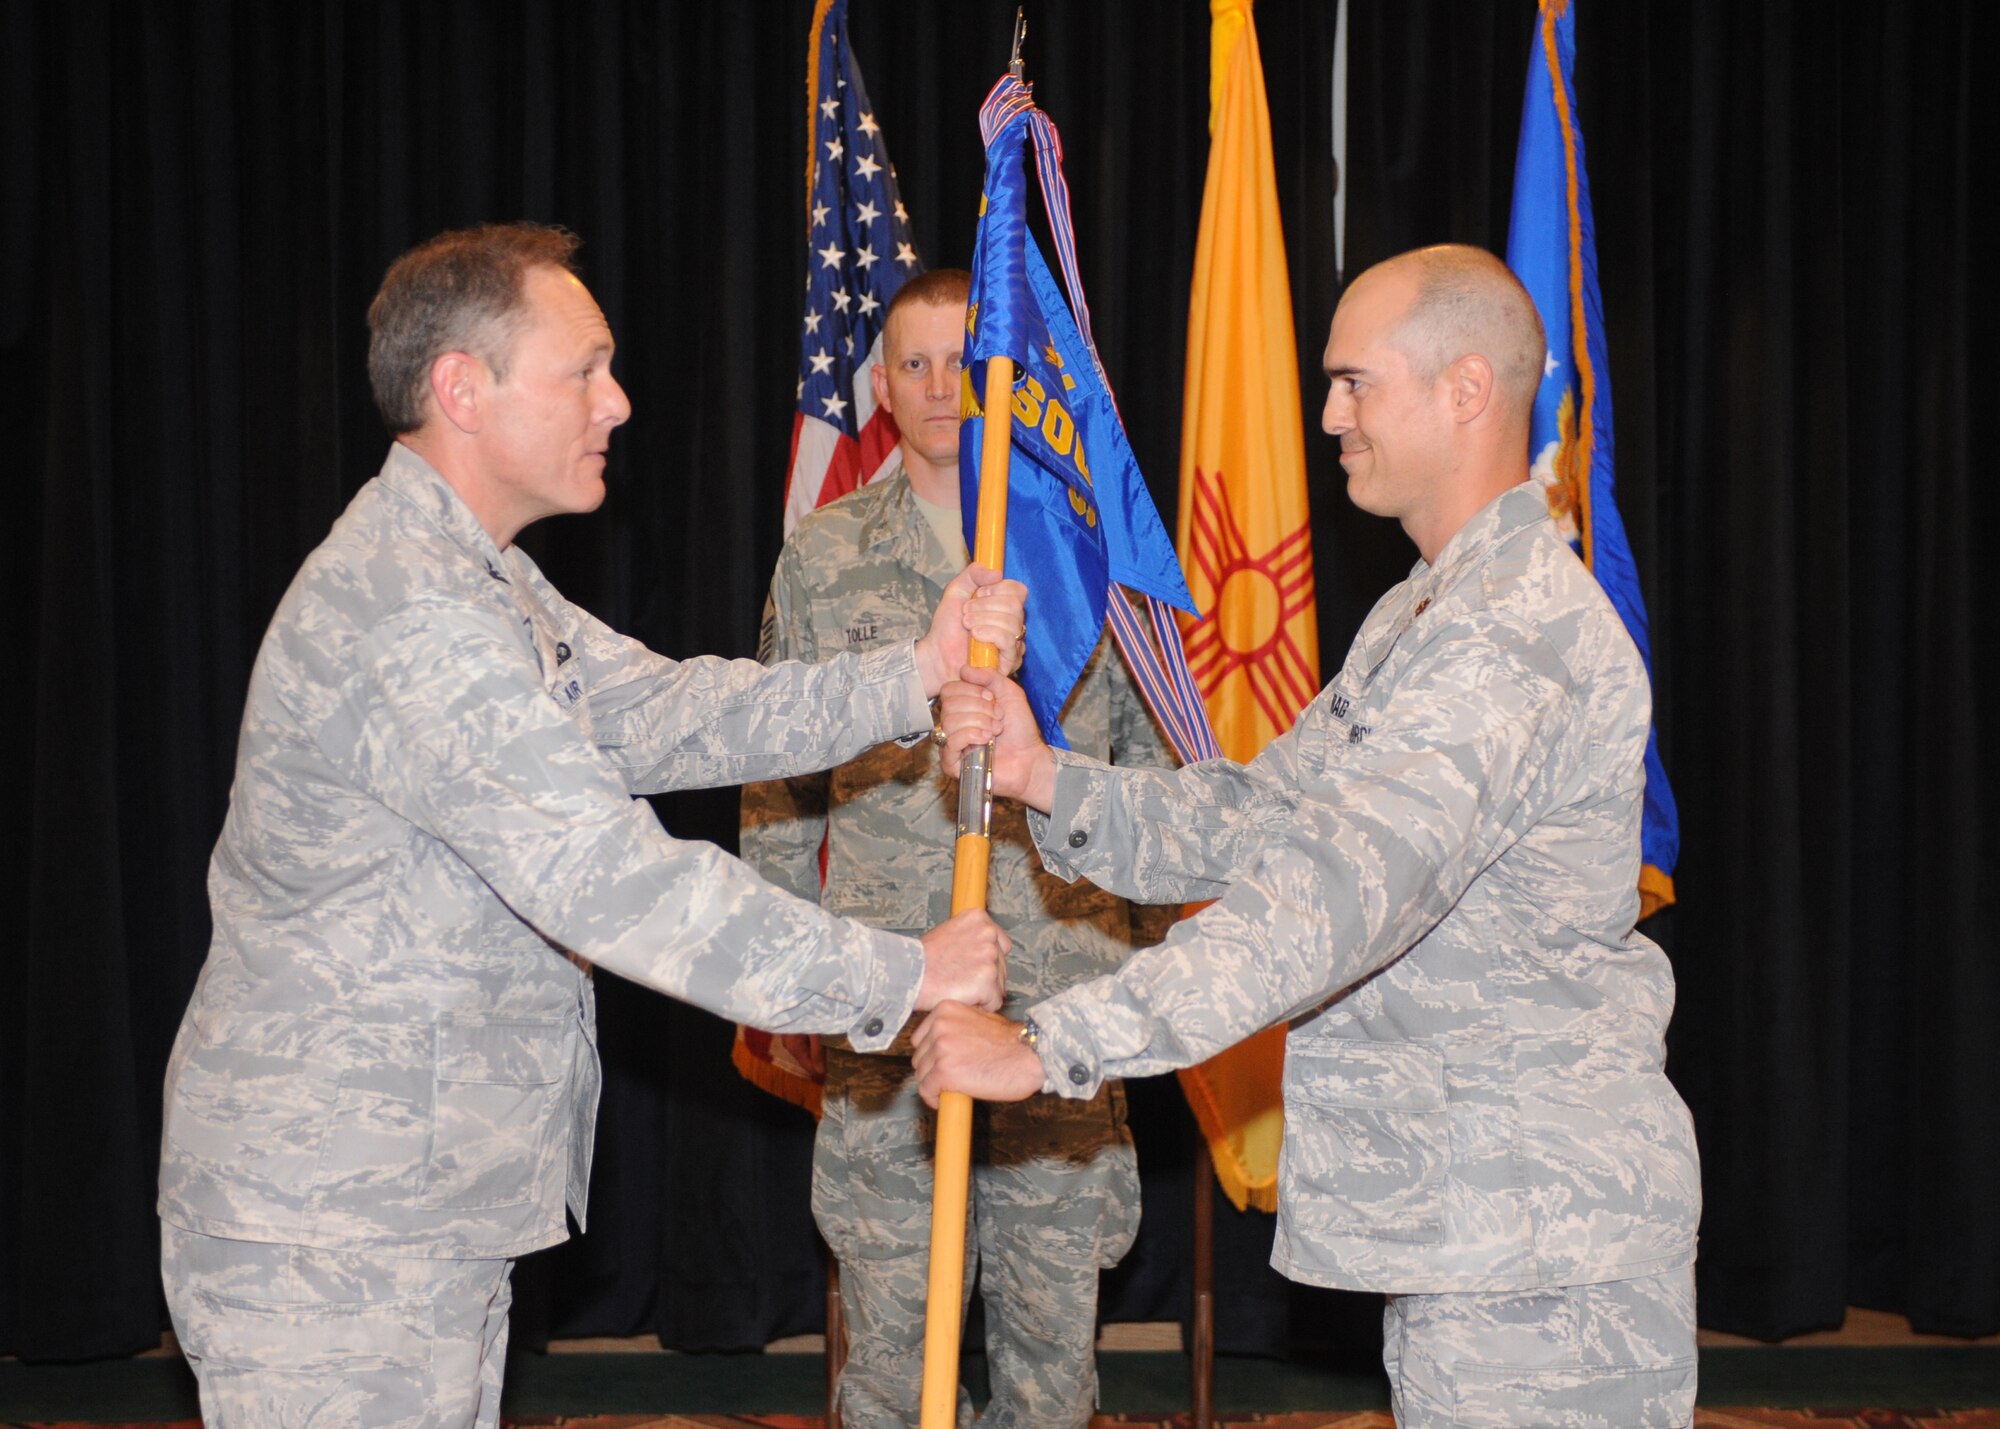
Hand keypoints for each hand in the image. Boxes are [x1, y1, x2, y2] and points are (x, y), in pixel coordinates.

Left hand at [912, 1002, 1046, 1106]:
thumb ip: (956, 1028)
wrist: (1031, 1055)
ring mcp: (940, 1048)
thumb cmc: (1012, 1042)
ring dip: (936, 1085)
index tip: (946, 1065)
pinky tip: (955, 1097)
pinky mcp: (943, 1071)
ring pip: (921, 1076)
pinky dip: (937, 1099)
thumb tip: (940, 1048)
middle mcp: (939, 1025)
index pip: (921, 1039)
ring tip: (959, 1087)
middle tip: (956, 1078)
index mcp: (945, 1009)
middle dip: (933, 1071)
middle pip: (919, 1058)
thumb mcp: (979, 1020)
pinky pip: (927, 1091)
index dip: (932, 1056)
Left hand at [914, 564, 1028, 694]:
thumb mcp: (957, 591)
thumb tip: (997, 573)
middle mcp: (1014, 624)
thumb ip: (974, 574)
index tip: (978, 594)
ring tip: (967, 626)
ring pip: (1012, 623)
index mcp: (1005, 606)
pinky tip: (975, 636)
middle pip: (1015, 605)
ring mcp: (1015, 643)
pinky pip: (1009, 642)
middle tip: (966, 614)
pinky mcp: (1010, 661)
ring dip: (983, 620)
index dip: (998, 589)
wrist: (937, 654)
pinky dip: (989, 634)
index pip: (1018, 590)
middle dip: (985, 606)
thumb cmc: (948, 626)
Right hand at [915, 909, 1010, 1012]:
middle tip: (960, 980)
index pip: (1001, 944)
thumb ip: (972, 937)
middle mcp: (988, 934)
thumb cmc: (923, 958)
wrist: (908, 974)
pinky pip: (994, 1002)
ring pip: (999, 985)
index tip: (971, 968)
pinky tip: (961, 997)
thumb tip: (988, 950)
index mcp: (979, 919)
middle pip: (1002, 966)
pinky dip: (980, 1006)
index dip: (988, 961)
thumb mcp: (949, 932)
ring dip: (983, 992)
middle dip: (986, 978)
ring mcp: (990, 957)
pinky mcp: (987, 981)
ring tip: (958, 987)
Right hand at [936, 666, 1057, 811]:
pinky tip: (986, 740)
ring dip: (979, 722)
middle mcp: (955, 723)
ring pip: (950, 721)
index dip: (970, 690)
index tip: (991, 697)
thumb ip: (989, 677)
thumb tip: (964, 669)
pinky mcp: (952, 763)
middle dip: (979, 708)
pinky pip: (950, 742)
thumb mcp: (1010, 693)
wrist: (1030, 757)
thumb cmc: (1020, 729)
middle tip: (997, 717)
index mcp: (964, 706)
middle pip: (948, 704)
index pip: (949, 689)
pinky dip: (971, 736)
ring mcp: (951, 743)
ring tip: (995, 730)